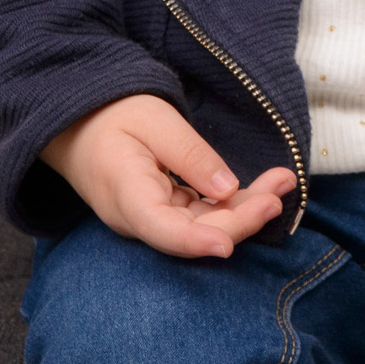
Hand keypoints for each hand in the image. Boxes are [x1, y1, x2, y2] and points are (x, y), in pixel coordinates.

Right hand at [40, 94, 296, 259]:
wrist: (81, 124)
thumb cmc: (114, 116)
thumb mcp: (156, 121)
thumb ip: (191, 155)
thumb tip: (228, 190)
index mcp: (127, 196)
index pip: (163, 230)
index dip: (197, 243)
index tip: (228, 247)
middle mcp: (138, 219)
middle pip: (195, 232)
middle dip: (243, 216)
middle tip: (282, 187)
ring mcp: (152, 219)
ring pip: (205, 226)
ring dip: (246, 208)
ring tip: (284, 181)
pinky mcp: (164, 213)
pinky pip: (202, 216)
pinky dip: (234, 203)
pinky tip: (265, 188)